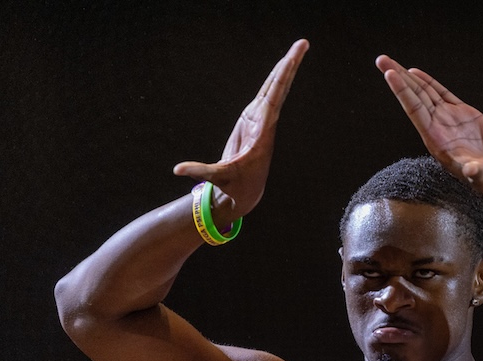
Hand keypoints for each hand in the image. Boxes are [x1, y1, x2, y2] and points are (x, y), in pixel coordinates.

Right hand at [173, 39, 308, 221]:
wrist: (245, 194)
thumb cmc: (234, 185)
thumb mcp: (218, 177)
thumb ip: (201, 171)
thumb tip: (179, 170)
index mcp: (261, 131)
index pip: (273, 97)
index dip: (281, 78)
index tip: (291, 60)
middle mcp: (264, 122)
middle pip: (278, 88)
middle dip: (289, 66)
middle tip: (303, 44)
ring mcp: (260, 121)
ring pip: (274, 90)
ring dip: (283, 70)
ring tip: (296, 51)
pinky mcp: (253, 122)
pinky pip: (266, 96)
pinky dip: (273, 81)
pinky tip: (281, 69)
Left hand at [376, 55, 482, 211]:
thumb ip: (476, 173)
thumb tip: (471, 171)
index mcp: (437, 142)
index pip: (415, 112)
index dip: (403, 92)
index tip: (389, 73)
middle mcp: (438, 128)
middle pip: (414, 98)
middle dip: (398, 79)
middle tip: (381, 59)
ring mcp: (449, 120)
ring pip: (425, 93)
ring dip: (408, 78)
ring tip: (389, 61)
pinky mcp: (464, 113)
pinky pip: (442, 93)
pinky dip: (429, 82)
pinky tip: (415, 73)